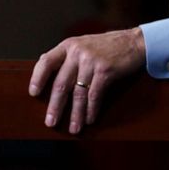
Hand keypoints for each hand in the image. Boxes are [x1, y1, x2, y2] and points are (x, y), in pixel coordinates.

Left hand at [29, 27, 146, 133]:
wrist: (135, 42)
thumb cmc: (108, 46)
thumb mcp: (84, 43)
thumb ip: (66, 55)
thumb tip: (44, 65)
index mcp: (69, 45)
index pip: (46, 61)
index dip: (38, 78)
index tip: (33, 93)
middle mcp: (77, 52)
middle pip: (61, 84)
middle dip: (55, 106)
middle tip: (51, 122)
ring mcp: (91, 61)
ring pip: (78, 93)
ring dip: (75, 114)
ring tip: (73, 128)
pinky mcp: (105, 70)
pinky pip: (94, 95)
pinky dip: (91, 109)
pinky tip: (90, 119)